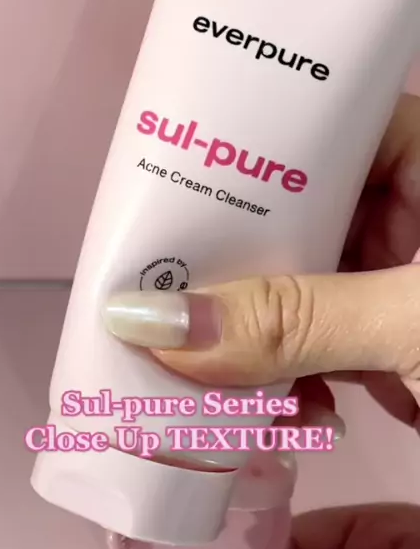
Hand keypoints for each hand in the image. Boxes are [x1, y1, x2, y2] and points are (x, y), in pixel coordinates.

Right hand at [104, 93, 419, 431]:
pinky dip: (289, 387)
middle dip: (230, 268)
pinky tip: (259, 417)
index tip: (169, 192)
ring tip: (185, 367)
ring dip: (249, 342)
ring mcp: (400, 293)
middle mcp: (412, 221)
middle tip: (155, 288)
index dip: (245, 155)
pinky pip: (321, 354)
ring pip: (300, 297)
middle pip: (296, 223)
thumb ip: (297, 320)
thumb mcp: (412, 323)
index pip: (321, 132)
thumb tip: (154, 323)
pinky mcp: (395, 353)